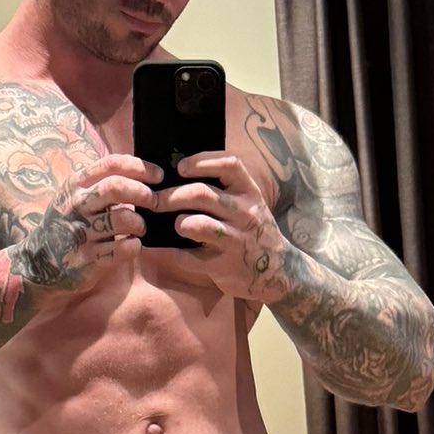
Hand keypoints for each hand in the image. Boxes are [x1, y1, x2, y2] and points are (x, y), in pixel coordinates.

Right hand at [12, 152, 157, 304]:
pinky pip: (122, 249)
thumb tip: (141, 171)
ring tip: (139, 228)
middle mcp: (76, 205)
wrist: (39, 263)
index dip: (140, 167)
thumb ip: (102, 183)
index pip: (112, 164)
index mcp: (76, 185)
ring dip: (140, 223)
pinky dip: (134, 245)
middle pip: (117, 187)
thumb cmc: (68, 225)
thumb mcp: (76, 197)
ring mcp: (81, 233)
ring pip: (123, 219)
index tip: (158, 176)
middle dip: (143, 193)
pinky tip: (131, 245)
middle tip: (154, 202)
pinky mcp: (87, 259)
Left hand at [157, 154, 288, 303]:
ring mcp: (236, 241)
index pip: (228, 165)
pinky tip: (173, 249)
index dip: (201, 162)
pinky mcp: (224, 266)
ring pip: (195, 224)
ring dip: (177, 222)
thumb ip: (224, 191)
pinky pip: (190, 257)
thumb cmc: (253, 232)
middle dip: (170, 195)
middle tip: (154, 200)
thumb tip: (179, 175)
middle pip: (201, 194)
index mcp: (250, 193)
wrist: (279, 272)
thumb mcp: (249, 206)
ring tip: (174, 224)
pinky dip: (176, 252)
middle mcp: (245, 214)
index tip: (180, 168)